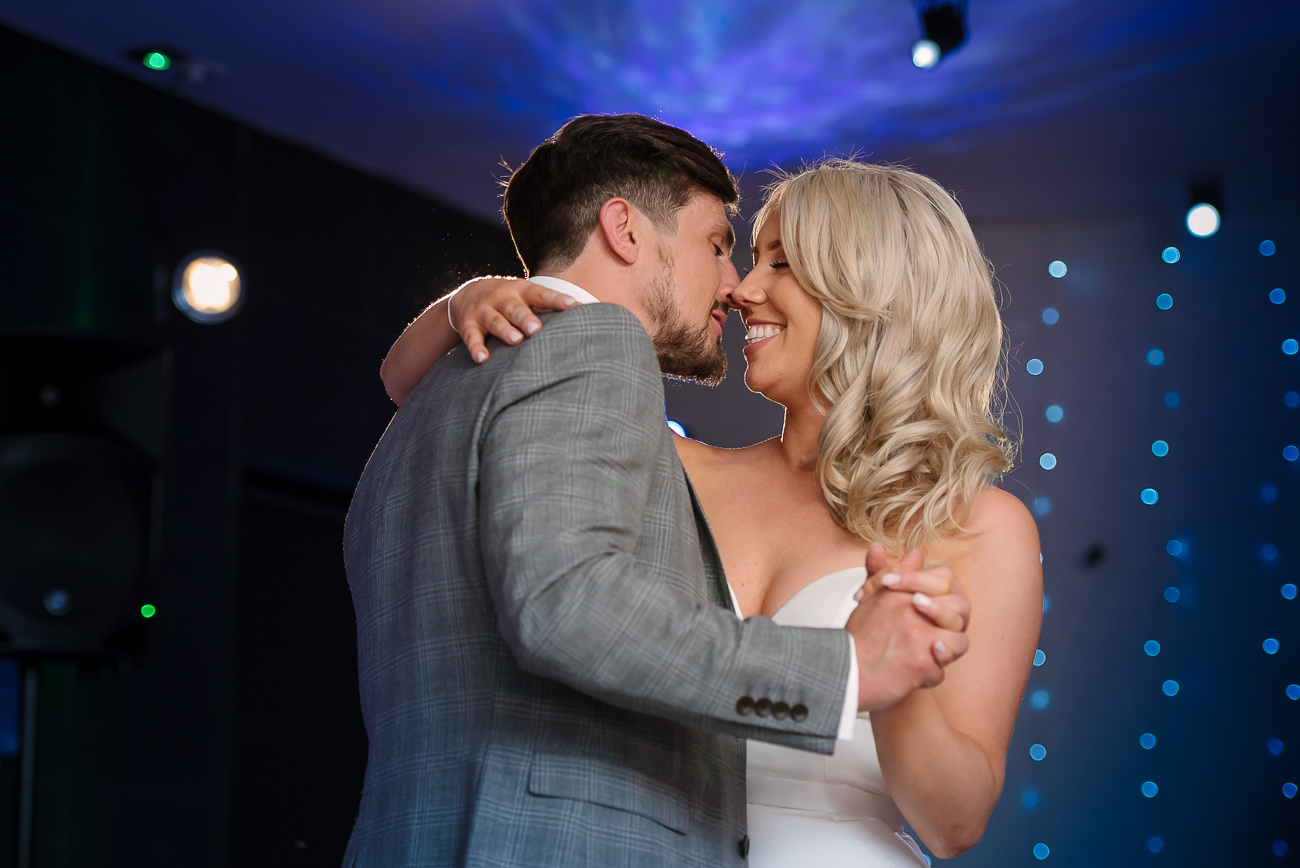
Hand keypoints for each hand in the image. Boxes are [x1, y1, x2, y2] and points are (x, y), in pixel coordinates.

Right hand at [449, 276, 578, 362]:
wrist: (467, 293)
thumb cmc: (510, 301)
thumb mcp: (527, 297)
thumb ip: (551, 307)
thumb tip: (593, 317)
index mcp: (522, 291)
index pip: (542, 294)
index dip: (557, 299)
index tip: (574, 305)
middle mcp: (503, 298)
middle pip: (515, 308)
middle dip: (526, 318)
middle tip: (537, 329)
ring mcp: (484, 310)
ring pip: (495, 320)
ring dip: (505, 330)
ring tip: (515, 340)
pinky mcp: (468, 324)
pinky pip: (472, 336)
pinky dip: (475, 347)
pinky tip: (482, 358)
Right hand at [845, 546, 971, 710]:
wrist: (842, 671)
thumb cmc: (858, 638)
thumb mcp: (872, 597)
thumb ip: (893, 572)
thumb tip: (916, 552)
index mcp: (900, 590)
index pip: (944, 579)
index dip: (945, 596)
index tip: (929, 610)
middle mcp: (911, 608)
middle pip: (960, 609)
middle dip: (952, 625)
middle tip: (934, 636)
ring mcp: (919, 636)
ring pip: (958, 643)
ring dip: (945, 653)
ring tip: (926, 656)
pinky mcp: (921, 663)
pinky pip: (941, 671)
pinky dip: (929, 676)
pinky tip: (914, 673)